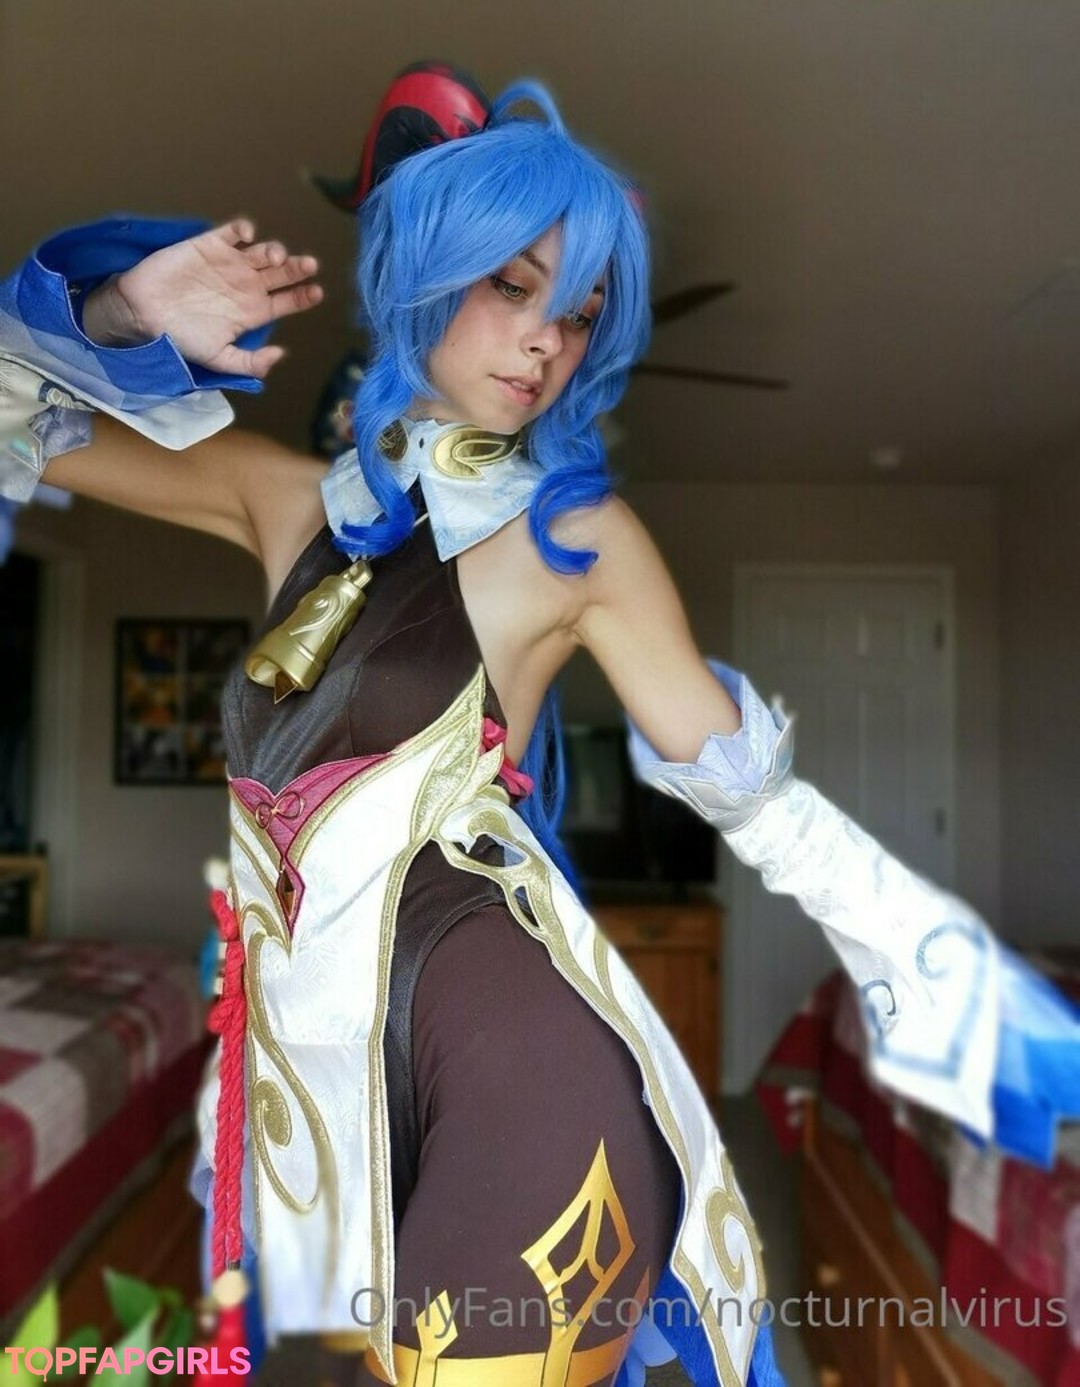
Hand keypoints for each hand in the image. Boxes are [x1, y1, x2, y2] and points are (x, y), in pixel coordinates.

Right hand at [81, 219, 322, 377]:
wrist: (144, 316)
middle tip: (309, 266)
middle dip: (297, 269)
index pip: (286, 302)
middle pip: (280, 274)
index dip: (302, 296)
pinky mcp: (209, 246)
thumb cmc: (181, 339)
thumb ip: (251, 362)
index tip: (316, 292)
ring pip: (262, 252)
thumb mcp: (219, 359)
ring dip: (274, 251)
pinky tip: (249, 235)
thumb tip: (281, 355)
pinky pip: (232, 233)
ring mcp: (229, 264)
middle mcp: (245, 286)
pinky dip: (243, 230)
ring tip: (276, 257)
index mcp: (252, 311)